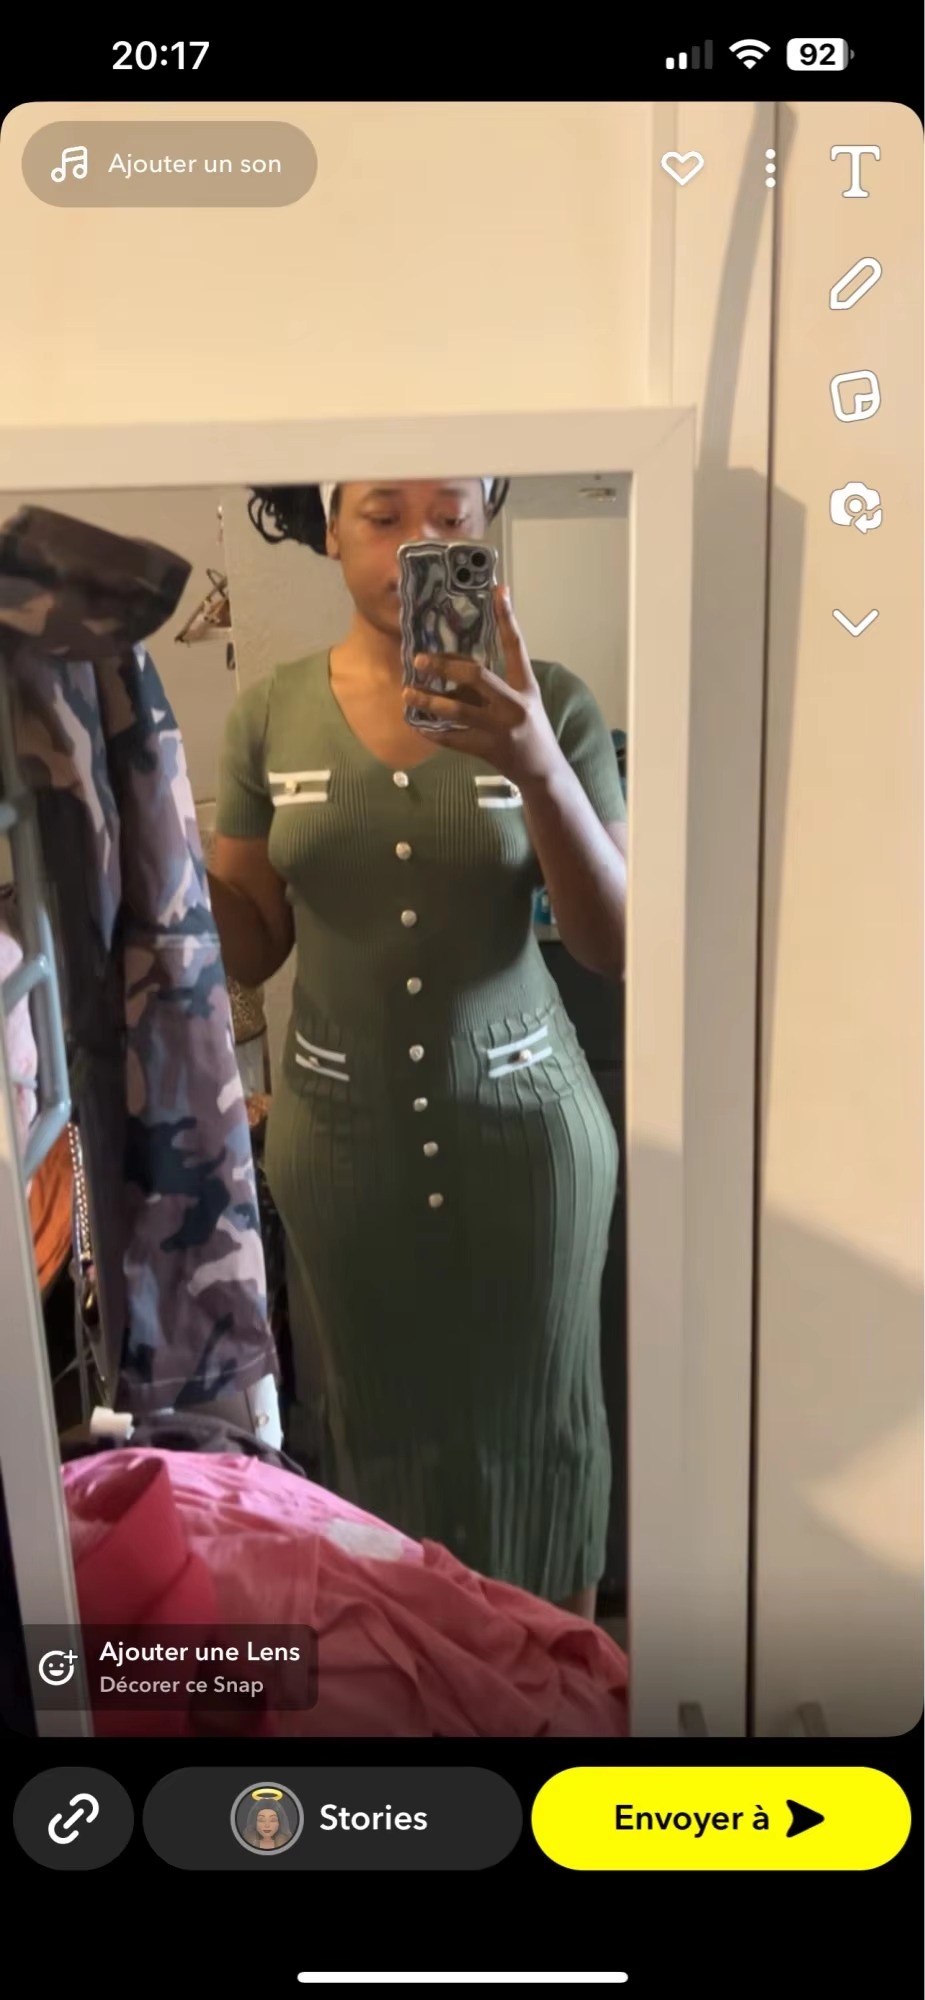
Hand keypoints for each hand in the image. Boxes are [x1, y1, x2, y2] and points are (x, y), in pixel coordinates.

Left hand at [402, 586, 560, 786]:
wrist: (543, 771)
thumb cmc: (532, 729)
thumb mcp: (524, 699)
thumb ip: (497, 681)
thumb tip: (458, 663)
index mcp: (525, 686)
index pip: (516, 646)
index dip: (507, 618)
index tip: (497, 591)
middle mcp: (514, 704)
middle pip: (477, 676)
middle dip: (445, 667)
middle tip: (419, 660)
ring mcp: (500, 729)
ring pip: (458, 711)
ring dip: (429, 702)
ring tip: (408, 693)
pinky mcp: (488, 750)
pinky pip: (454, 740)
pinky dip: (434, 733)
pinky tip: (417, 726)